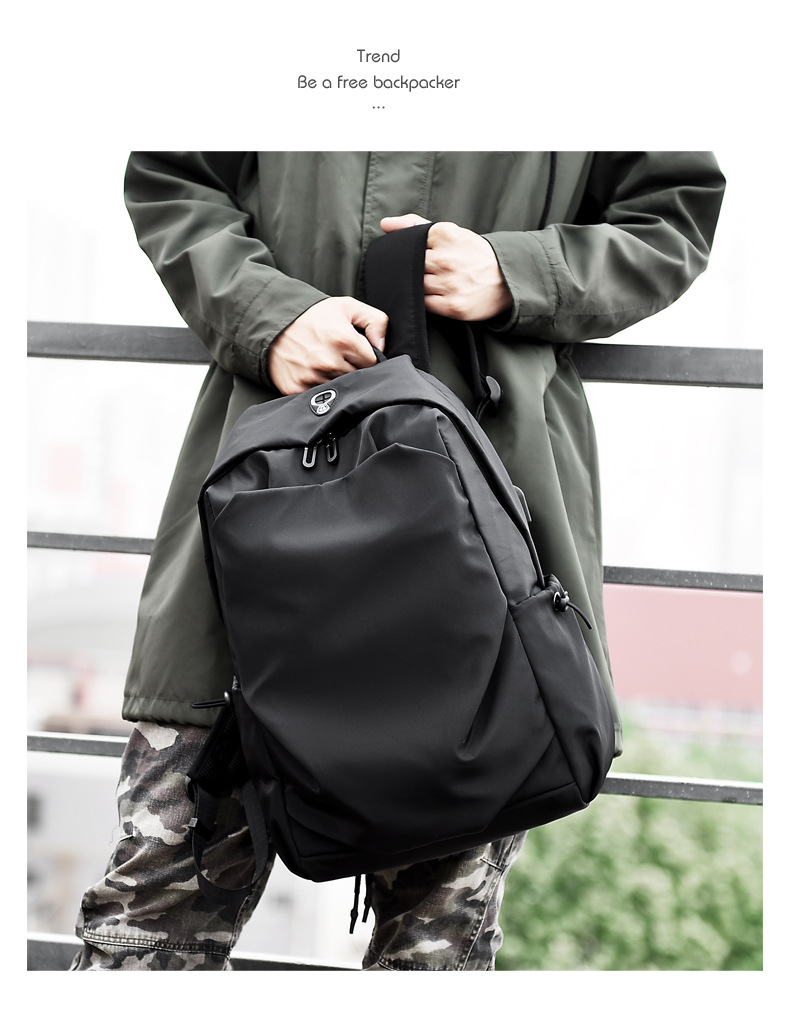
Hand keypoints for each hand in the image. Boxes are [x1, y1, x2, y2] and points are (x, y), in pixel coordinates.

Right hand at [268, 296, 387, 394]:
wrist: (271, 323)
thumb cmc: (312, 316)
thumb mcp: (347, 307)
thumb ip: (375, 321)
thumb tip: (383, 346)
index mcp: (343, 340)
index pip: (372, 363)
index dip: (366, 357)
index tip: (355, 352)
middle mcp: (328, 361)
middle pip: (357, 378)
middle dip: (352, 368)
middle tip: (339, 356)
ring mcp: (311, 377)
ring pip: (339, 389)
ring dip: (336, 379)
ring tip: (325, 363)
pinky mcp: (297, 389)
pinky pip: (319, 396)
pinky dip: (319, 388)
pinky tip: (312, 372)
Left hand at [380, 214, 511, 321]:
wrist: (508, 279)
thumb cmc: (475, 255)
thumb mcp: (450, 233)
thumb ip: (416, 226)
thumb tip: (385, 224)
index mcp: (444, 235)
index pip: (408, 244)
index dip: (406, 253)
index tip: (413, 257)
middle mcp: (445, 259)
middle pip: (409, 266)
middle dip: (409, 271)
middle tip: (420, 272)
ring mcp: (448, 284)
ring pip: (415, 286)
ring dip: (416, 287)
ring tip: (430, 283)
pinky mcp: (452, 306)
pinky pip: (424, 304)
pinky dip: (424, 301)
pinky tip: (433, 295)